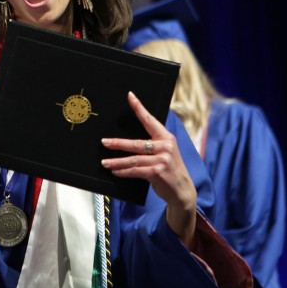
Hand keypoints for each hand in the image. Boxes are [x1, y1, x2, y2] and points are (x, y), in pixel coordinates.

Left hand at [101, 91, 197, 247]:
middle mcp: (165, 146)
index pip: (150, 120)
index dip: (139, 107)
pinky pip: (135, 171)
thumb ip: (153, 145)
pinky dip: (124, 172)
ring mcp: (162, 159)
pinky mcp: (157, 172)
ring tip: (105, 162)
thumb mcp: (166, 153)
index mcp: (166, 137)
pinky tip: (116, 172)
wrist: (182, 191)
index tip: (130, 96)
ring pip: (133, 159)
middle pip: (136, 143)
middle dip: (117, 143)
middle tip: (104, 142)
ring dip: (116, 162)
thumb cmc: (170, 170)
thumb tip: (128, 142)